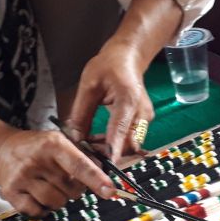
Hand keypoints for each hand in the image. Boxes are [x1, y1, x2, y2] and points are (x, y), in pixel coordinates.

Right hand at [0, 129, 115, 216]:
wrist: (2, 150)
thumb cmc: (38, 148)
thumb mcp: (60, 142)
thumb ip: (85, 154)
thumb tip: (108, 167)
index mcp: (53, 144)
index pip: (79, 165)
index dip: (97, 179)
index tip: (110, 191)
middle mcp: (37, 160)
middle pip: (71, 189)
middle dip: (74, 189)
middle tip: (64, 179)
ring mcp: (22, 177)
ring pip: (56, 203)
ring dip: (59, 200)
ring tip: (50, 186)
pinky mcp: (11, 193)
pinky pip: (38, 212)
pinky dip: (43, 209)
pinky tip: (38, 196)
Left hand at [68, 41, 153, 162]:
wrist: (129, 57)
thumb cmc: (109, 65)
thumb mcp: (89, 85)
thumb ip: (81, 113)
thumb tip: (74, 138)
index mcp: (128, 98)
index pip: (120, 128)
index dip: (113, 148)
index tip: (105, 164)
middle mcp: (141, 112)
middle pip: (129, 143)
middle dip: (108, 153)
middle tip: (85, 153)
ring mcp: (145, 119)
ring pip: (130, 145)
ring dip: (110, 150)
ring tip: (88, 146)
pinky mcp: (142, 122)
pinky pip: (130, 140)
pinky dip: (115, 144)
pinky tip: (98, 140)